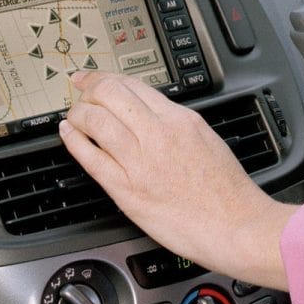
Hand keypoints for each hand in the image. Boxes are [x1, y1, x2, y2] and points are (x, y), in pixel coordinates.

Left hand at [60, 71, 295, 290]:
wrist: (234, 225)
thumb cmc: (227, 191)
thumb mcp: (207, 140)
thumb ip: (177, 126)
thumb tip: (152, 118)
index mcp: (181, 120)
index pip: (134, 86)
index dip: (108, 79)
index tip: (95, 79)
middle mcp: (158, 134)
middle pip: (111, 95)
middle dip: (89, 88)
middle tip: (79, 90)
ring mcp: (139, 161)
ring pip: (95, 121)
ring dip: (79, 113)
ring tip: (74, 116)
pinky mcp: (126, 189)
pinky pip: (90, 157)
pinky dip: (74, 141)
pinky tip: (69, 134)